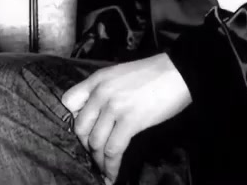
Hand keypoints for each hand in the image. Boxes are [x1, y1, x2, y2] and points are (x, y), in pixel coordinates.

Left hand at [60, 54, 191, 183]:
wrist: (178, 72)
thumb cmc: (153, 73)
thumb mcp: (119, 75)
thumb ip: (104, 91)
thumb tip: (98, 114)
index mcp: (97, 80)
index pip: (68, 102)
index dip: (73, 119)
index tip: (84, 131)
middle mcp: (101, 93)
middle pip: (80, 127)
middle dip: (86, 145)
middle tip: (95, 154)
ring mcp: (114, 107)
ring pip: (95, 142)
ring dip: (98, 160)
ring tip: (104, 169)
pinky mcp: (130, 121)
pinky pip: (113, 149)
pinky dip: (111, 166)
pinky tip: (112, 175)